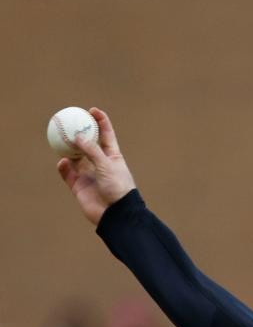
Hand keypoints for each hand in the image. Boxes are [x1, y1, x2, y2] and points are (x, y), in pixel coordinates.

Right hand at [56, 107, 135, 225]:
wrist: (116, 215)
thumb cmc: (118, 188)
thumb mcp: (107, 165)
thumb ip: (92, 150)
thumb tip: (77, 137)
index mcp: (112, 156)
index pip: (106, 135)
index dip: (100, 121)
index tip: (91, 110)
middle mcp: (99, 164)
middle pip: (87, 144)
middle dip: (78, 133)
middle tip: (69, 122)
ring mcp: (89, 174)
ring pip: (75, 158)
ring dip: (68, 149)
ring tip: (61, 140)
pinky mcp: (79, 186)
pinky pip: (68, 173)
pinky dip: (64, 167)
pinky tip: (62, 162)